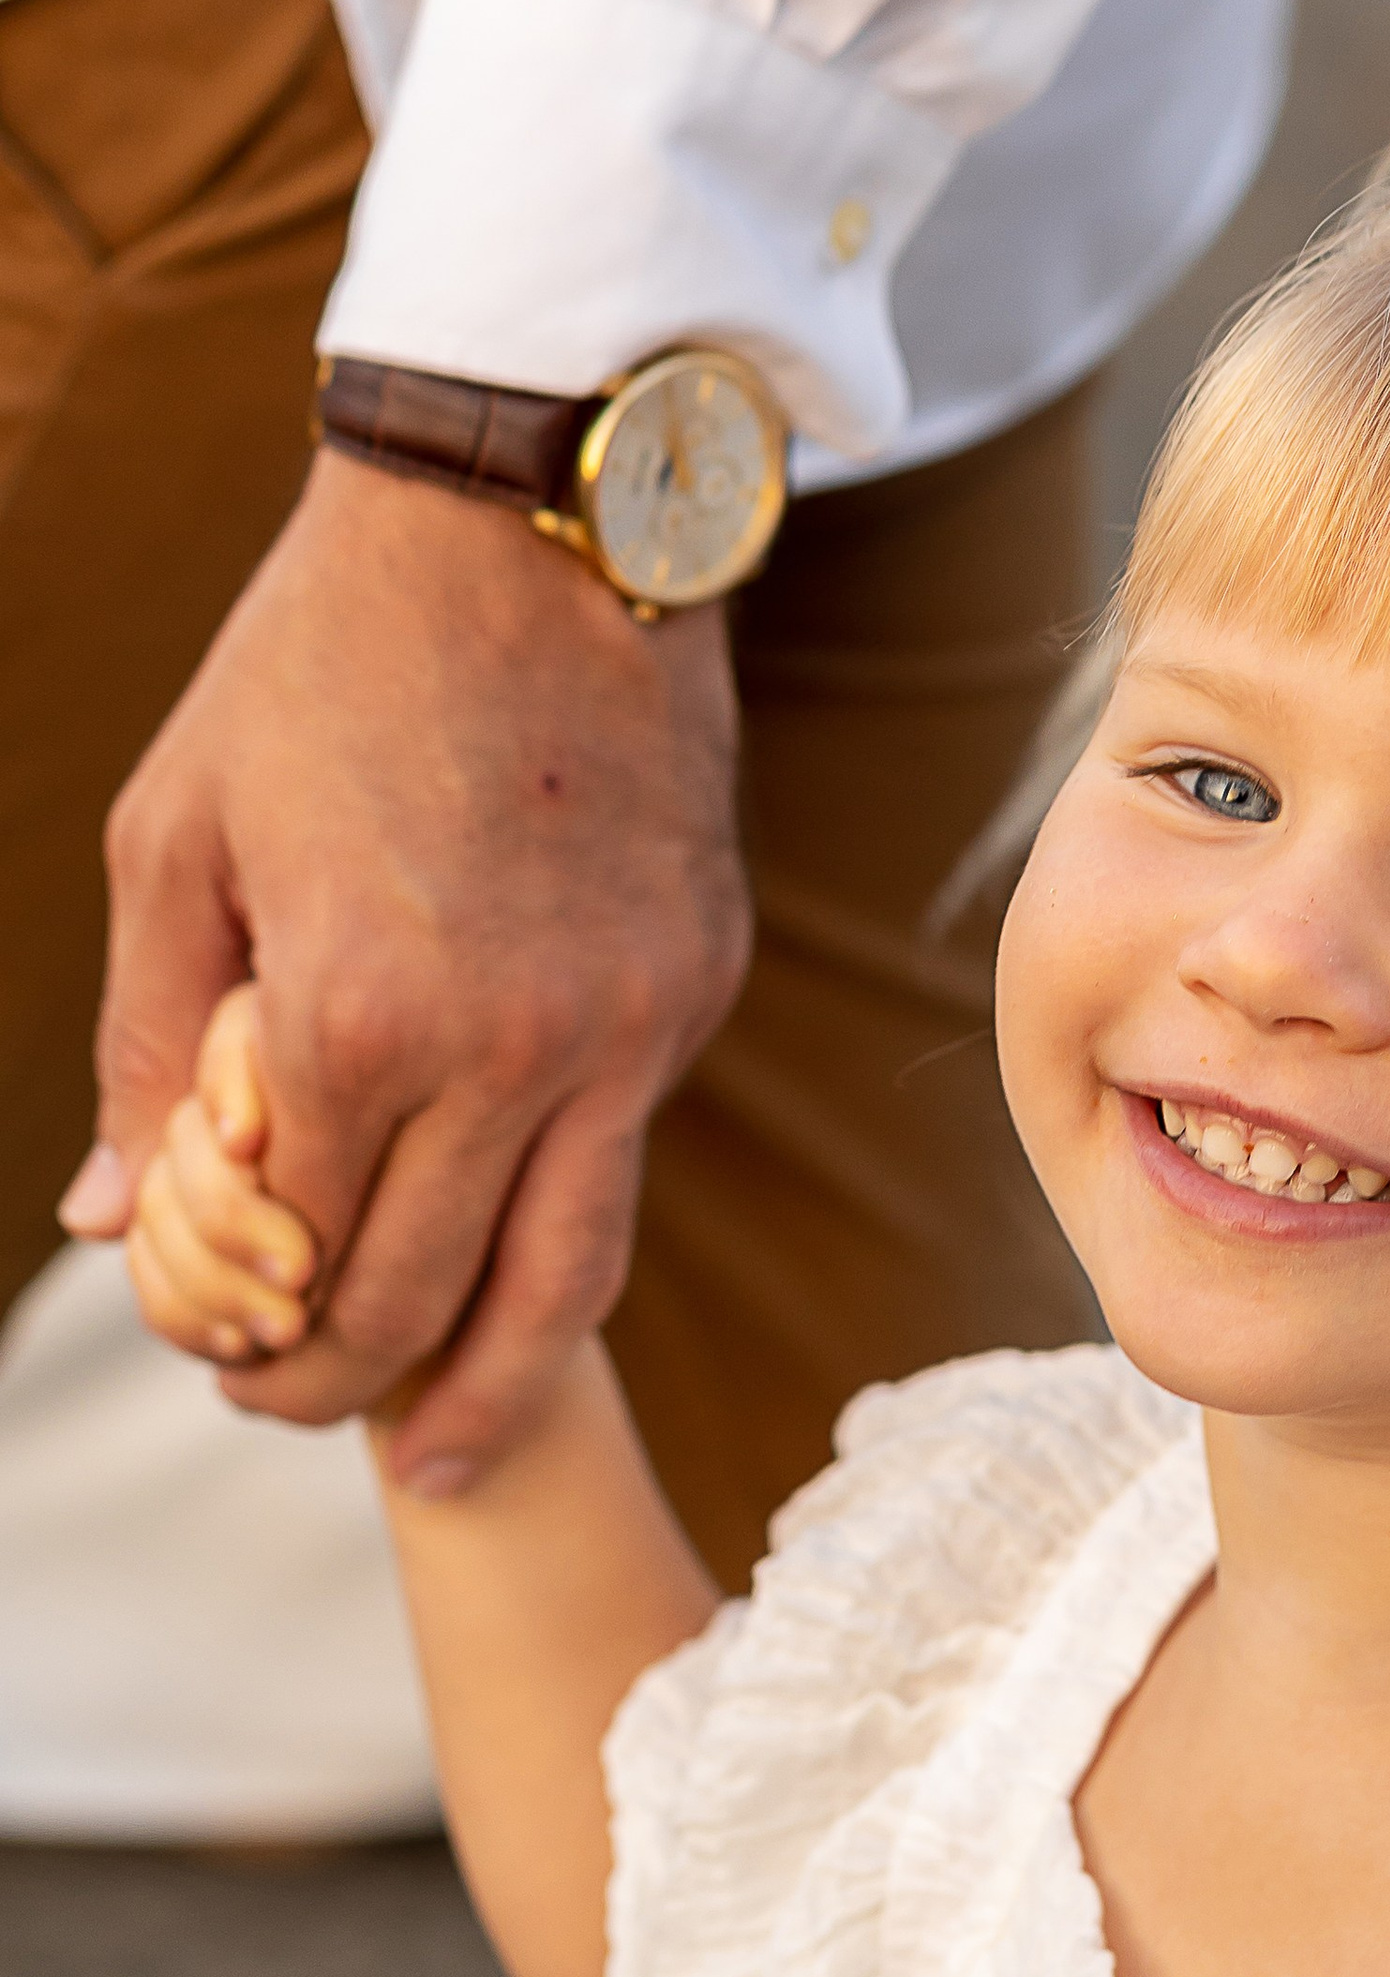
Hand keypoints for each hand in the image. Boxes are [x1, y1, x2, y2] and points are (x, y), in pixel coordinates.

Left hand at [64, 450, 751, 1490]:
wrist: (531, 519)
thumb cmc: (319, 667)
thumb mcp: (175, 841)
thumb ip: (149, 1048)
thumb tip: (107, 1218)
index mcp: (364, 1018)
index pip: (306, 1260)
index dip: (244, 1338)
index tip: (211, 1361)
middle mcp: (520, 1051)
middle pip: (433, 1302)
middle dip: (346, 1388)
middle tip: (293, 1409)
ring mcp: (633, 1028)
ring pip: (569, 1279)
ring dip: (489, 1388)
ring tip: (436, 1456)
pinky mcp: (696, 989)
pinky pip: (621, 1158)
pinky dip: (553, 1232)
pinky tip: (500, 1258)